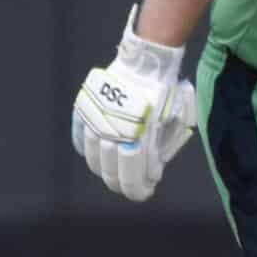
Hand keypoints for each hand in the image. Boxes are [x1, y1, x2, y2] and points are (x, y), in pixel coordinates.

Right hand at [70, 6, 196, 203]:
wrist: (146, 62)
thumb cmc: (167, 93)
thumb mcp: (175, 123)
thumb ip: (163, 148)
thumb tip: (152, 173)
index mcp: (141, 135)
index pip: (133, 172)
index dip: (136, 188)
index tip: (142, 195)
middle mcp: (115, 129)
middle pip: (111, 167)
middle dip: (120, 182)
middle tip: (127, 189)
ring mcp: (97, 119)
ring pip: (94, 156)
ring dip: (103, 170)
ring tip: (111, 176)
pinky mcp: (85, 109)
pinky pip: (81, 137)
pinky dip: (87, 151)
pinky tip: (94, 159)